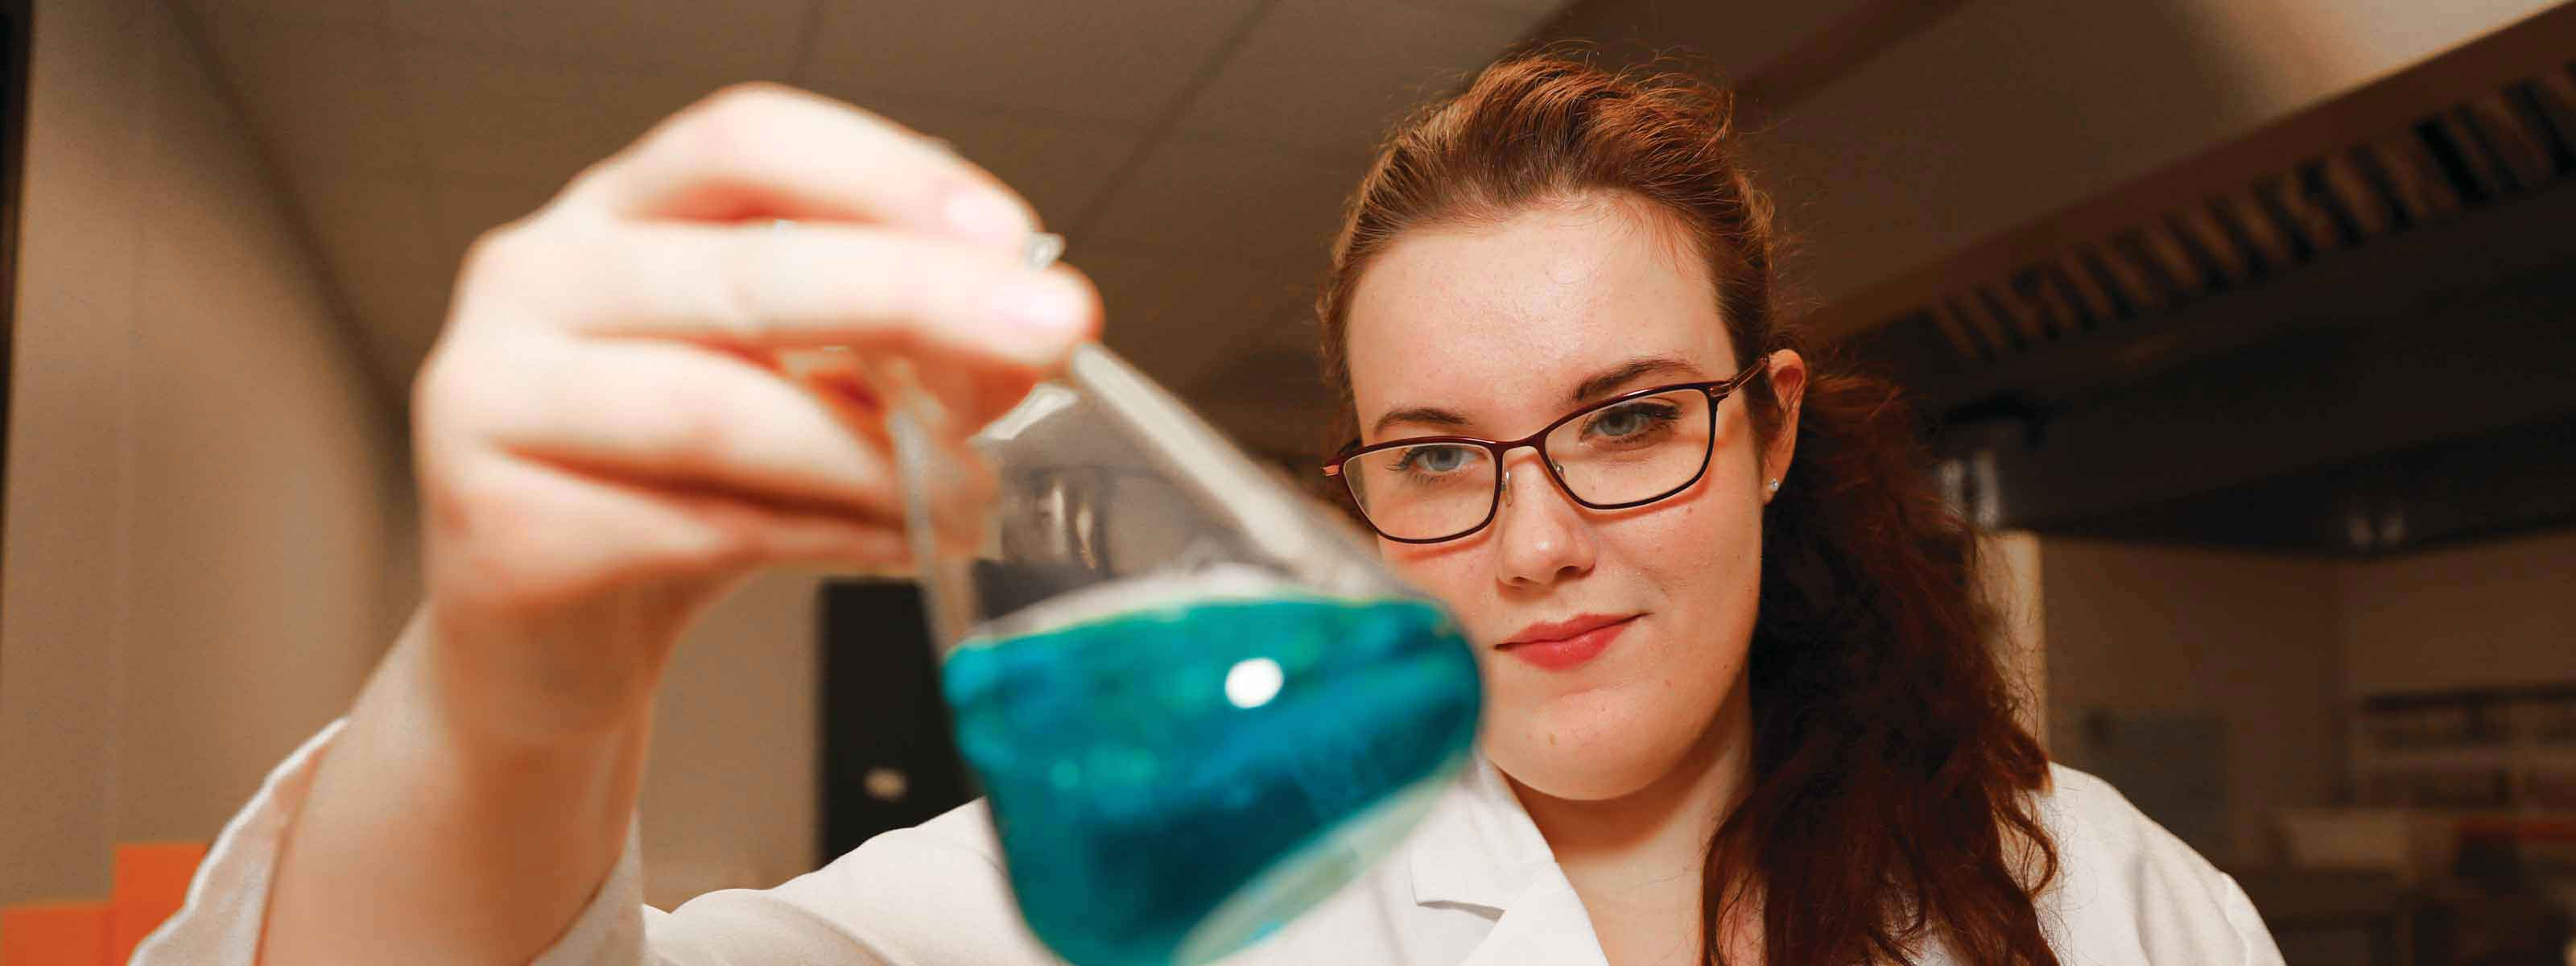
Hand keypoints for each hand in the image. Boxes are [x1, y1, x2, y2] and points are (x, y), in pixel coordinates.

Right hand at [407, 83, 1099, 744]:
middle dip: (922, 298)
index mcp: (612, 214)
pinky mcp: (500, 527)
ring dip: (878, 454)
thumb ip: (885, 355)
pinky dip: (829, 536)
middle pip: (749, 269)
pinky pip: (701, 523)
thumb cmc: (670, 491)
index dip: (883, 175)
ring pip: (721, 410)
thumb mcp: (787, 393)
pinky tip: (904, 545)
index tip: (1008, 234)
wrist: (543, 650)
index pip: (745, 143)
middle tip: (1051, 332)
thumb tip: (1028, 341)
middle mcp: (537, 280)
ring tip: (975, 490)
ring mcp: (494, 396)